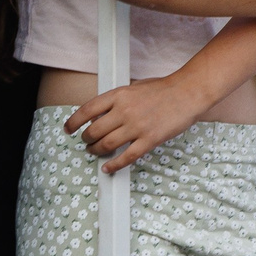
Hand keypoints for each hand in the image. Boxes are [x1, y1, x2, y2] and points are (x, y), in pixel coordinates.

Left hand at [67, 74, 208, 172]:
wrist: (187, 92)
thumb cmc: (163, 89)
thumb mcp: (134, 87)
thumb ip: (117, 100)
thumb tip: (100, 115)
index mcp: (119, 94)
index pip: (87, 110)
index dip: (74, 122)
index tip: (68, 129)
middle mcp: (124, 111)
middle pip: (95, 130)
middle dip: (86, 139)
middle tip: (86, 142)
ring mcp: (137, 126)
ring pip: (107, 145)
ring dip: (96, 151)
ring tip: (94, 152)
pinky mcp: (149, 140)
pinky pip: (127, 157)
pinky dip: (114, 165)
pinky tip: (107, 168)